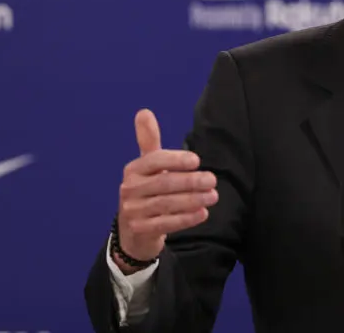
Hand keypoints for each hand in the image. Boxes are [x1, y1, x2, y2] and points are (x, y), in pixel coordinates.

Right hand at [115, 109, 218, 270]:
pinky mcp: (141, 230)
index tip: (197, 161)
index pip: (154, 161)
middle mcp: (130, 189)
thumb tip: (144, 111)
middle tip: (212, 180)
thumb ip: (148, 141)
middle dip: (190, 181)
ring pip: (167, 204)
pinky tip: (202, 213)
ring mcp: (134, 211)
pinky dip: (186, 218)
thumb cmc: (146, 191)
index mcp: (133, 170)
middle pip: (164, 183)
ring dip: (193, 200)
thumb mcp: (146, 166)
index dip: (175, 160)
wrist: (133, 231)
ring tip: (213, 196)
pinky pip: (166, 223)